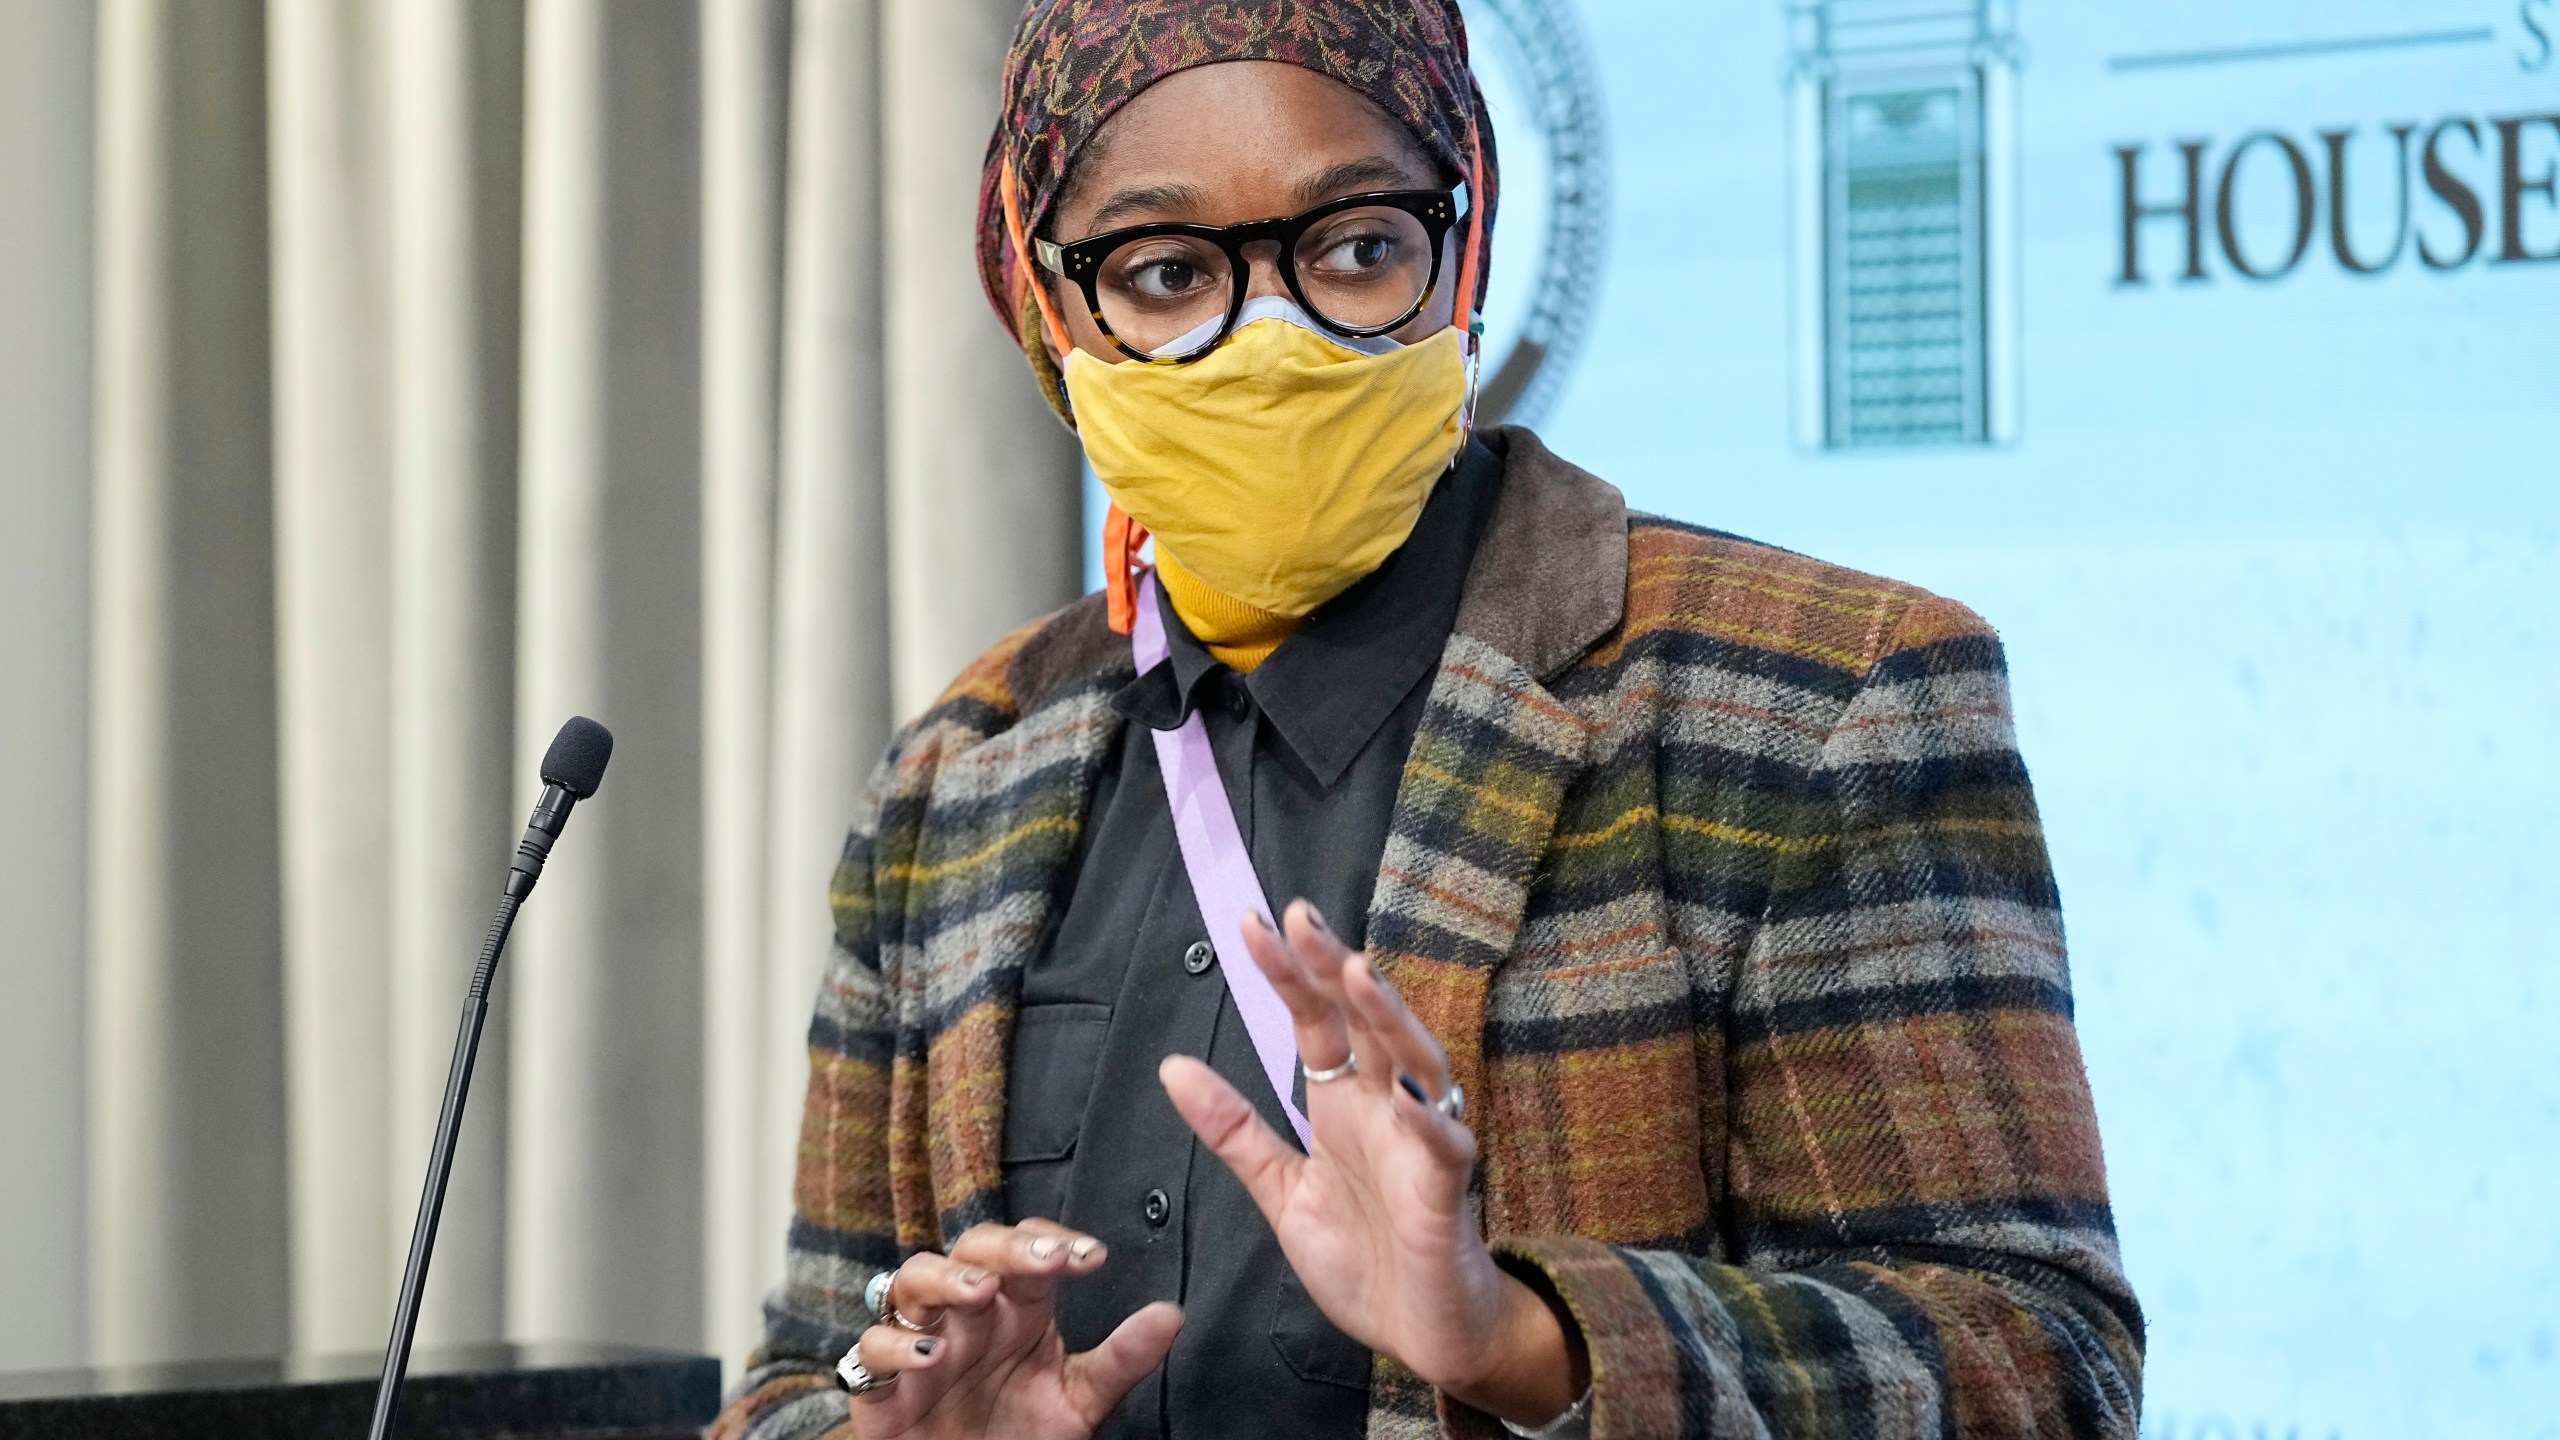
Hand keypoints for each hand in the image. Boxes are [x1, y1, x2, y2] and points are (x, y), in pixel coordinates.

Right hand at [841, 1220, 1181, 1439]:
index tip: (1092, 1257)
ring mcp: (921, 1341)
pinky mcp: (882, 1386)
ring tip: (980, 1293)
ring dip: (944, 1279)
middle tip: (1043, 1260)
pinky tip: (930, 1357)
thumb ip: (1121, 1360)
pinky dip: (895, 1348)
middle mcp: (968, 1312)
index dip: (1054, 1240)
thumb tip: (1172, 1315)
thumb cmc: (1021, 1434)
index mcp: (1016, 1305)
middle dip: (1005, 1247)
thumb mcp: (1079, 1401)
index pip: (1030, 1246)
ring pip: (912, 1279)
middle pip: (973, 1248)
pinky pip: (870, 1349)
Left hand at [1157, 902, 1586, 1426]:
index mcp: (1343, 1107)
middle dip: (1333, 969)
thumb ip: (1235, 1131)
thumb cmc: (1366, 1259)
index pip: (1315, 1023)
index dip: (1288, 975)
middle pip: (1364, 1023)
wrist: (1424, 1336)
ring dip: (1388, 1019)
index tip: (1253, 924)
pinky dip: (1428, 1123)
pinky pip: (1443, 1151)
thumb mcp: (1282, 1191)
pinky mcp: (1445, 1198)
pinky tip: (1407, 1098)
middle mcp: (1386, 1111)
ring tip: (1359, 974)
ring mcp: (1420, 1147)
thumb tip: (1172, 1067)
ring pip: (1414, 1064)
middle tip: (1301, 918)